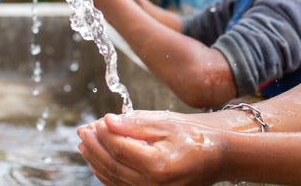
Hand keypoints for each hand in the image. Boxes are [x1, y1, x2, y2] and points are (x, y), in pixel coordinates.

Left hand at [77, 111, 223, 185]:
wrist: (218, 156)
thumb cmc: (196, 137)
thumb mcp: (168, 123)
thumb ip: (136, 123)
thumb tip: (107, 121)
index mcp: (157, 164)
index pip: (119, 148)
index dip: (103, 134)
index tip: (95, 121)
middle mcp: (152, 184)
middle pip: (112, 165)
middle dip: (94, 147)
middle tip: (82, 131)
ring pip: (112, 178)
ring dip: (95, 160)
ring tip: (84, 144)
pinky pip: (121, 185)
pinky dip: (107, 173)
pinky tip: (99, 160)